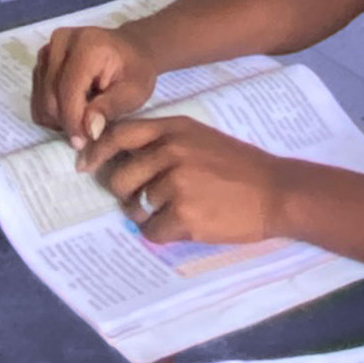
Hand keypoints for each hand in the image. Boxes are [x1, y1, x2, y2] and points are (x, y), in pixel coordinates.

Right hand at [28, 22, 153, 140]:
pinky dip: (52, 110)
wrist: (130, 48)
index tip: (81, 143)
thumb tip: (89, 130)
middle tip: (86, 133)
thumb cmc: (136, 70)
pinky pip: (37, 95)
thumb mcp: (134, 92)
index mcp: (87, 45)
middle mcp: (61, 42)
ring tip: (82, 117)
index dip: (72, 121)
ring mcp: (48, 50)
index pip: (68, 89)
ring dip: (58, 117)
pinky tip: (73, 109)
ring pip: (40, 98)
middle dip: (65, 121)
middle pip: (50, 95)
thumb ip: (110, 108)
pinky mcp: (41, 60)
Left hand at [81, 113, 287, 243]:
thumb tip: (120, 158)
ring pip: (135, 207)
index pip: (118, 134)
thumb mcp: (201, 138)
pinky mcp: (184, 214)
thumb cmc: (240, 167)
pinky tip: (187, 224)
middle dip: (125, 194)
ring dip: (148, 215)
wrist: (278, 192)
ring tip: (175, 211)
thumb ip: (164, 142)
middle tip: (143, 200)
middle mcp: (171, 151)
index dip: (96, 152)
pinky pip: (152, 231)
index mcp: (174, 129)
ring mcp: (177, 184)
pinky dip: (163, 233)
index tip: (85, 165)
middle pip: (119, 177)